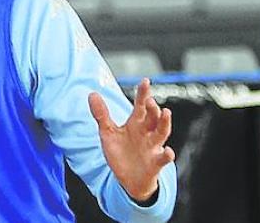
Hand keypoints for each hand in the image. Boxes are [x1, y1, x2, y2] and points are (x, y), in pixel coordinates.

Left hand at [88, 78, 174, 202]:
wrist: (128, 179)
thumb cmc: (120, 153)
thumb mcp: (108, 133)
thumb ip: (102, 115)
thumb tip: (92, 93)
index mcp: (135, 124)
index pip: (140, 106)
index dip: (143, 93)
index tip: (145, 81)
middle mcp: (146, 133)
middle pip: (153, 118)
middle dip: (153, 108)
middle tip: (149, 99)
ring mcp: (152, 147)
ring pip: (162, 133)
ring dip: (164, 123)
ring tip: (166, 112)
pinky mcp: (155, 163)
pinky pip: (163, 158)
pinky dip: (167, 155)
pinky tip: (168, 151)